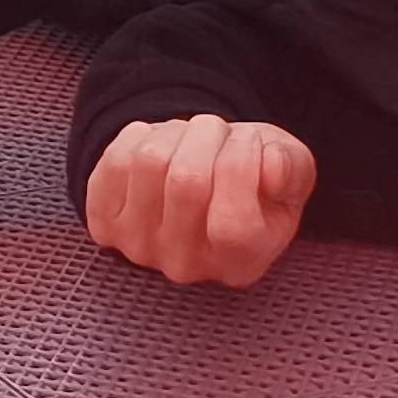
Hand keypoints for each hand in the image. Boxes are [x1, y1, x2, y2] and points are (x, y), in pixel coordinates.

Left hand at [81, 114, 315, 291]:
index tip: (252, 141)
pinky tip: (161, 147)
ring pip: (151, 162)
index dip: (243, 166)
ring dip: (176, 130)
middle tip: (220, 132)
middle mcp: (187, 267)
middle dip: (210, 133)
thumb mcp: (292, 170)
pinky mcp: (105, 224)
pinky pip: (116, 160)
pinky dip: (142, 135)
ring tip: (191, 140)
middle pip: (187, 182)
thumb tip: (271, 166)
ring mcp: (139, 249)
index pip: (233, 225)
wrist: (205, 183)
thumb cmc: (255, 176)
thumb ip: (292, 169)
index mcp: (241, 263)